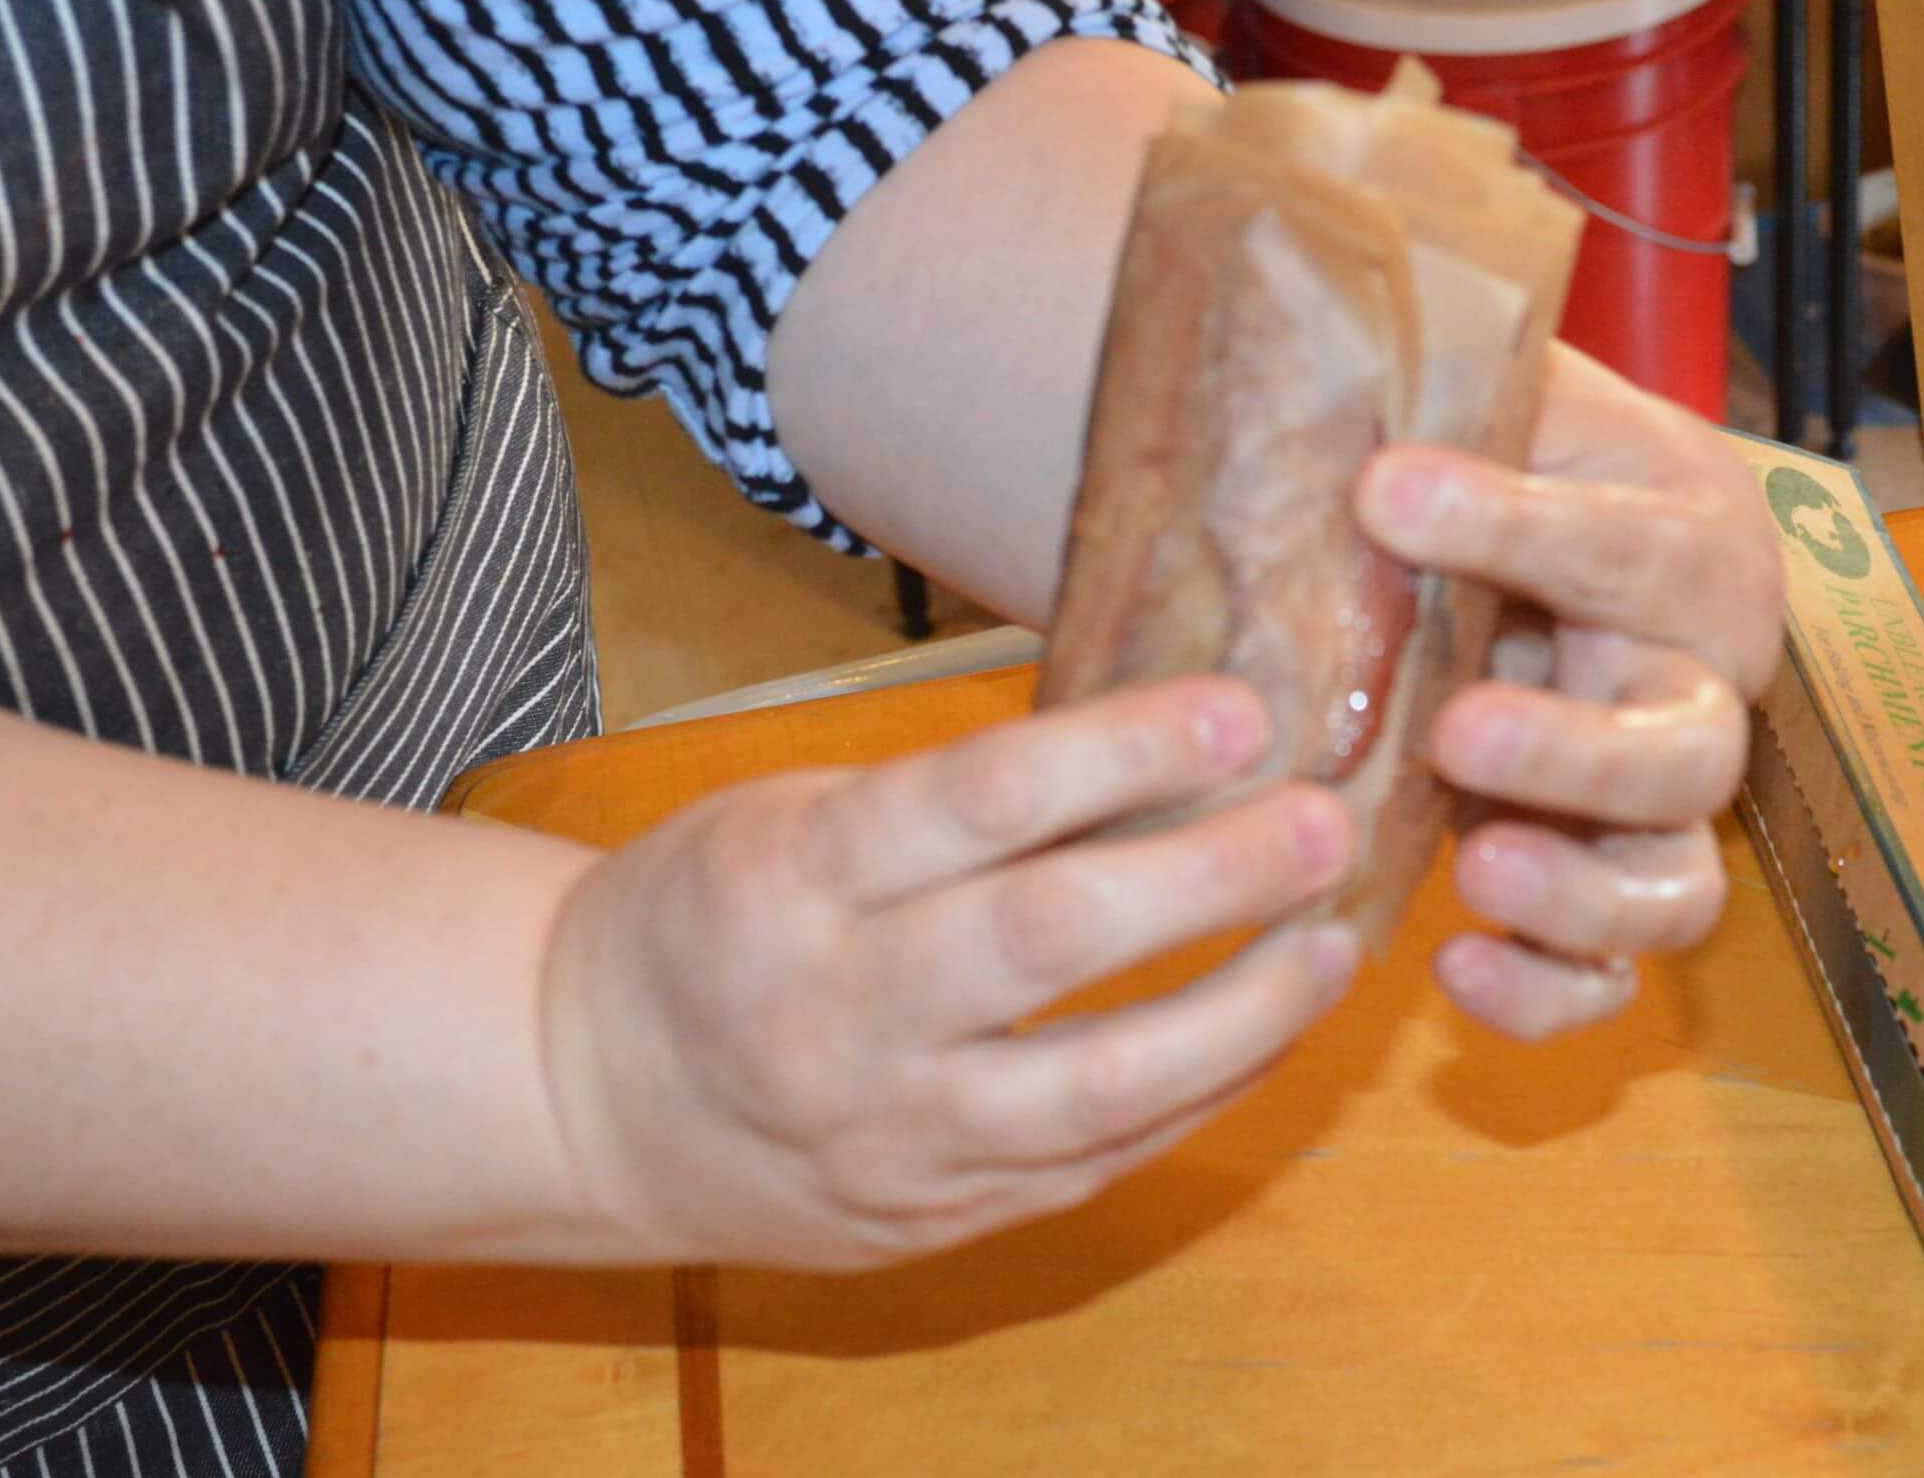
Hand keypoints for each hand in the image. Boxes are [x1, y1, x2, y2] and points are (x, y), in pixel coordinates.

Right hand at [537, 680, 1357, 1270]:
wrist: (590, 1099)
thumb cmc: (709, 916)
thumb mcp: (792, 818)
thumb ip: (947, 803)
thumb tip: (1155, 741)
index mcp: (790, 877)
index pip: (982, 800)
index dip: (1123, 749)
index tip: (1239, 709)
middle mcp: (840, 1010)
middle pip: (1054, 936)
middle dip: (1213, 876)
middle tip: (1324, 821)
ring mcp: (891, 1131)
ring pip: (1100, 1082)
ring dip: (1243, 1011)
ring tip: (1333, 943)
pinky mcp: (936, 1213)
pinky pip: (1098, 1159)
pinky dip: (1204, 1094)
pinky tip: (1272, 1030)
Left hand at [1357, 342, 1783, 1040]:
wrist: (1532, 532)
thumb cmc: (1514, 459)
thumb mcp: (1508, 402)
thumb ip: (1463, 397)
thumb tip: (1346, 381)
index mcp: (1681, 543)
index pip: (1623, 548)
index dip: (1512, 528)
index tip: (1382, 492)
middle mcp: (1695, 681)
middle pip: (1686, 747)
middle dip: (1573, 751)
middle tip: (1453, 728)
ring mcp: (1652, 806)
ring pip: (1674, 885)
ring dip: (1581, 892)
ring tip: (1476, 868)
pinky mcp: (1601, 887)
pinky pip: (1610, 976)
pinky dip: (1548, 990)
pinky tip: (1452, 968)